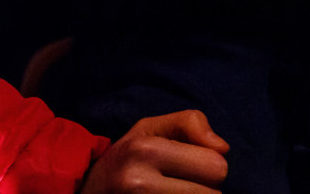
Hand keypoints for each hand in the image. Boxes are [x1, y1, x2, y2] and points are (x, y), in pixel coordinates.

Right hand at [80, 110, 228, 193]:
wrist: (86, 192)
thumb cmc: (126, 157)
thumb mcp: (149, 128)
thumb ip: (189, 123)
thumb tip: (223, 148)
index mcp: (146, 150)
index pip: (216, 167)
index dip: (209, 166)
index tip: (189, 166)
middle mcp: (139, 183)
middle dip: (205, 189)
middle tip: (181, 184)